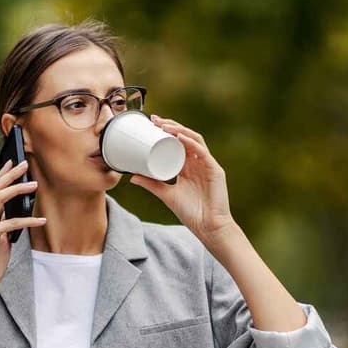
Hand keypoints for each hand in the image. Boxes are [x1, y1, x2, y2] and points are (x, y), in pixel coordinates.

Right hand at [0, 159, 45, 293]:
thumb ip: (4, 225)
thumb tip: (15, 214)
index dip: (1, 176)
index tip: (11, 163)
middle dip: (10, 175)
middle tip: (24, 164)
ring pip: (0, 199)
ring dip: (18, 189)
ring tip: (34, 184)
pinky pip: (12, 223)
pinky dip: (28, 220)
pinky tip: (41, 219)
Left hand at [130, 115, 237, 246]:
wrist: (209, 228)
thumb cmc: (191, 212)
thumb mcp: (166, 195)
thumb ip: (152, 185)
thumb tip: (132, 177)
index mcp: (188, 166)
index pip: (178, 142)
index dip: (167, 130)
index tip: (151, 123)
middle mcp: (199, 162)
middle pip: (186, 137)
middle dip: (171, 126)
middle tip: (155, 120)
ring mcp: (207, 165)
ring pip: (194, 140)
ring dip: (179, 130)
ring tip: (164, 126)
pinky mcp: (215, 171)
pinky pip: (203, 153)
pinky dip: (191, 143)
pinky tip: (180, 138)